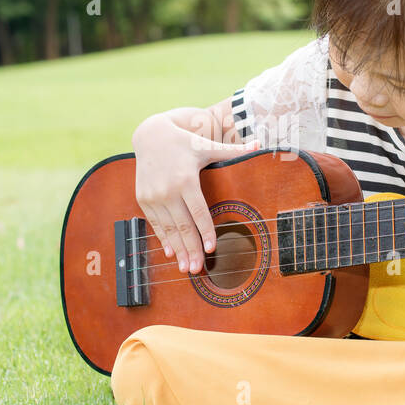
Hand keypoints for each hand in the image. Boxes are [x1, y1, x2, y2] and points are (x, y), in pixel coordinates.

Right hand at [133, 113, 258, 274]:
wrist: (150, 135)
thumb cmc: (184, 142)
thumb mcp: (207, 145)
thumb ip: (233, 150)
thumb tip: (260, 145)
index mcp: (186, 179)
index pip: (198, 212)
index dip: (206, 232)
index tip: (212, 249)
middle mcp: (168, 190)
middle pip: (183, 226)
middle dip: (191, 249)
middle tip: (198, 270)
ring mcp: (154, 196)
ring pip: (169, 228)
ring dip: (178, 250)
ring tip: (186, 268)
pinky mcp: (143, 199)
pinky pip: (156, 223)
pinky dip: (163, 239)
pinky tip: (171, 253)